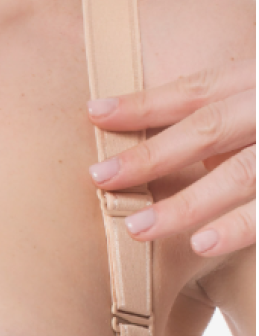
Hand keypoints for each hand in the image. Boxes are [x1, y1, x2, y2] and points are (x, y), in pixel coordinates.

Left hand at [86, 59, 255, 258]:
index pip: (196, 91)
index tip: (92, 112)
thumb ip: (224, 117)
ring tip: (136, 228)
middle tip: (98, 178)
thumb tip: (155, 146)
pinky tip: (201, 244)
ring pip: (241, 172)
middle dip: (150, 155)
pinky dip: (239, 225)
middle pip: (209, 128)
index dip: (144, 102)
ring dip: (186, 202)